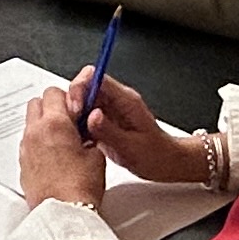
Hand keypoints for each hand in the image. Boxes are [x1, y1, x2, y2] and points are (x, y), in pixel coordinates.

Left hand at [14, 84, 106, 207]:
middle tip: (69, 120)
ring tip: (62, 140)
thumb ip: (89, 136)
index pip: (55, 92)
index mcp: (55, 124)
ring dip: (44, 125)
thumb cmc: (79, 188)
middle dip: (52, 107)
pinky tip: (54, 156)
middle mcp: (36, 132)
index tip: (78, 108)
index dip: (69, 98)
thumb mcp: (96, 155)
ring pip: (31, 122)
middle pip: (37, 102)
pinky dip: (38, 143)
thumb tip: (87, 134)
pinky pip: (28, 143)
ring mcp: (26, 148)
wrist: (64, 214)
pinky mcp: (23, 164)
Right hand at [83, 76, 213, 185]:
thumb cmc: (155, 155)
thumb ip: (109, 131)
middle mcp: (115, 101)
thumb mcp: (132, 148)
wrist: (165, 162)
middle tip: (72, 123)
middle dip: (72, 102)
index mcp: (125, 100)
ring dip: (73, 116)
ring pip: (81, 102)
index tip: (76, 108)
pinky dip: (77, 126)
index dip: (80, 88)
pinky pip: (83, 117)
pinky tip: (81, 141)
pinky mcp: (103, 122)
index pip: (95, 77)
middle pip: (83, 87)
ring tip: (76, 134)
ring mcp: (108, 110)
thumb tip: (91, 116)